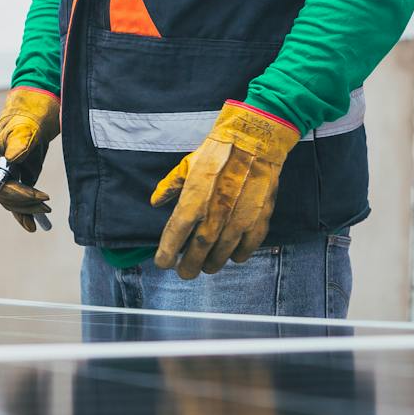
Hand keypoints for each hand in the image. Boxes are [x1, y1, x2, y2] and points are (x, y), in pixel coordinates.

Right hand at [0, 86, 60, 232]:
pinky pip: (19, 200)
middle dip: (26, 204)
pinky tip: (32, 225)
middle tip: (47, 206)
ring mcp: (8, 176)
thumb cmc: (27, 117)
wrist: (36, 110)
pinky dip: (25, 213)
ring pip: (14, 202)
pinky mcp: (20, 178)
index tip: (38, 196)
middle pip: (7, 198)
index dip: (17, 195)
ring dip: (29, 210)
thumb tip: (11, 161)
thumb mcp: (24, 128)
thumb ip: (17, 143)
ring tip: (46, 212)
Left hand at [150, 101, 299, 277]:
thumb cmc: (217, 152)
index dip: (166, 254)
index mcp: (193, 201)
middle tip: (185, 273)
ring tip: (207, 267)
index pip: (175, 236)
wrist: (254, 141)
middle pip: (198, 251)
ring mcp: (238, 219)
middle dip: (189, 266)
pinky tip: (233, 257)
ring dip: (213, 263)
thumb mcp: (187, 165)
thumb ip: (170, 186)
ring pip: (222, 253)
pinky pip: (247, 246)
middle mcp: (214, 215)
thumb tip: (155, 202)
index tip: (163, 263)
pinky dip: (239, 255)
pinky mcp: (258, 219)